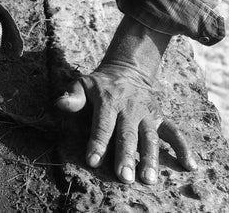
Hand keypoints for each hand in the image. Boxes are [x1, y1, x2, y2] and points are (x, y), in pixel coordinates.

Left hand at [55, 16, 196, 183]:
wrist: (127, 70)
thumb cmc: (99, 84)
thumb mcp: (82, 84)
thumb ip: (73, 96)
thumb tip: (60, 103)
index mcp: (108, 102)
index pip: (102, 125)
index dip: (97, 143)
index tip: (93, 161)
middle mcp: (129, 109)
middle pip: (127, 135)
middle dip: (126, 157)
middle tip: (124, 178)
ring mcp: (147, 114)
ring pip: (150, 138)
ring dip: (151, 158)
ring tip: (149, 179)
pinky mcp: (160, 117)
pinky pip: (174, 133)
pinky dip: (183, 148)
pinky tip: (189, 165)